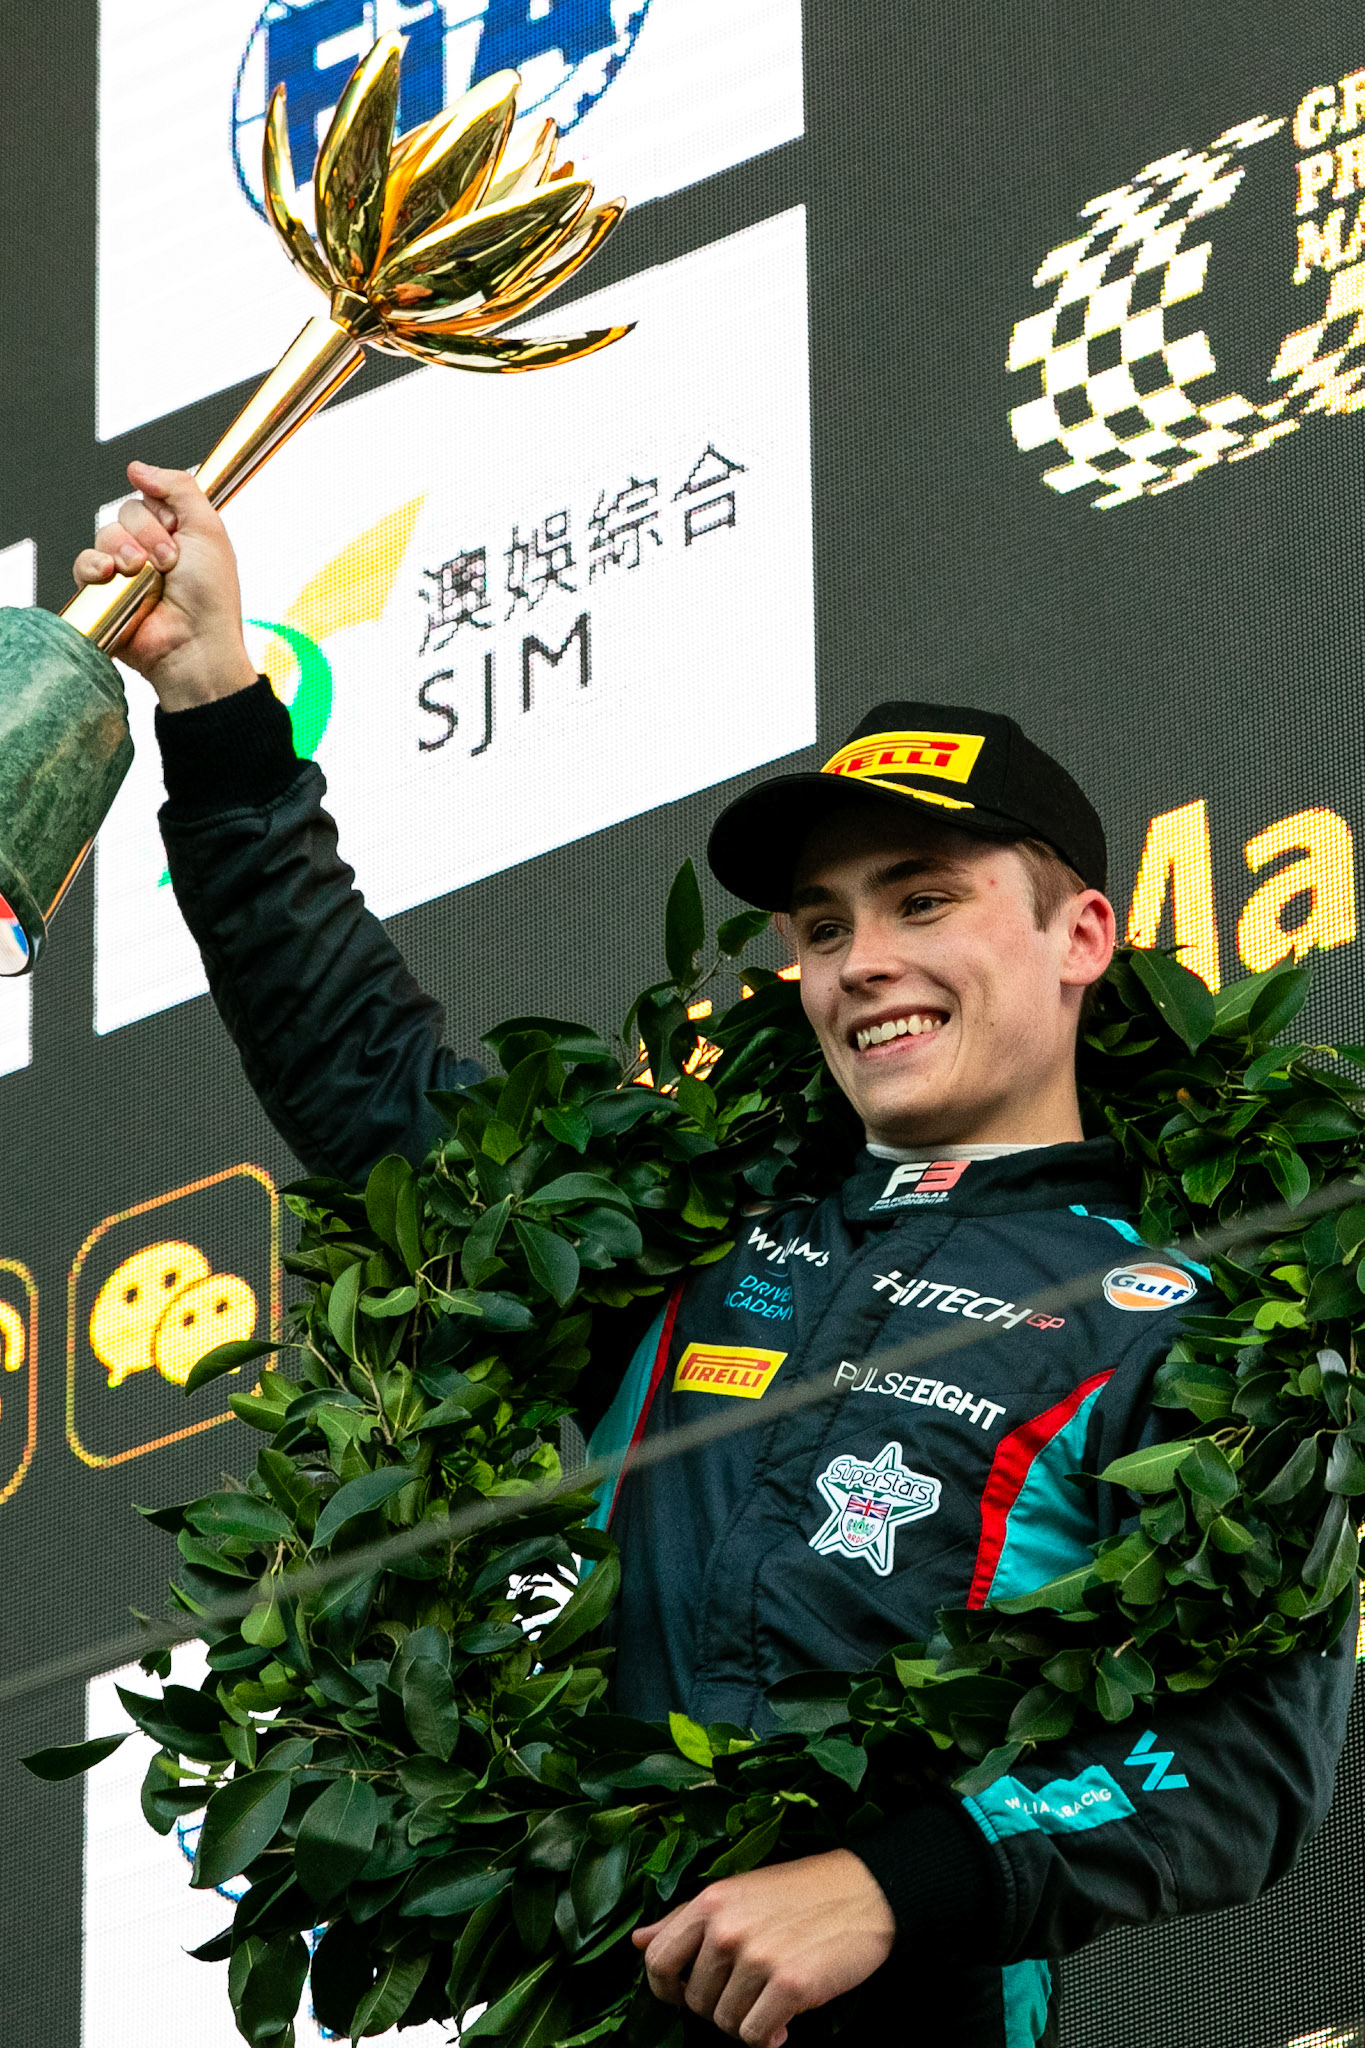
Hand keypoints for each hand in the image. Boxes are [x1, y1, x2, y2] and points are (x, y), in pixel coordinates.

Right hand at [71, 461, 257, 710]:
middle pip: (127, 512)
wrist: (194, 645)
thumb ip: (179, 488)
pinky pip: (84, 562)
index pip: (151, 497)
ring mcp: (125, 571)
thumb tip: (137, 467)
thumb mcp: (208, 529)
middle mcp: (149, 549)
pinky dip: (96, 566)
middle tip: (169, 563)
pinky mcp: (104, 593)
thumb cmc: (210, 596)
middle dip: (148, 534)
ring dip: (125, 550)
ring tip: (146, 577)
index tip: (180, 532)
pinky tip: (112, 577)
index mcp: (176, 533)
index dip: (163, 511)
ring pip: (105, 533)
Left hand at [631, 1849, 895, 2047]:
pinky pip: (755, 2035)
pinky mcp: (789, 1985)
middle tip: (751, 1991)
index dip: (665, 1989)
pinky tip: (786, 2021)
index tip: (683, 1995)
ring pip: (726, 2023)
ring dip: (749, 2021)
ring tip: (772, 1999)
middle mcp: (728, 1928)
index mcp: (711, 1902)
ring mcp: (757, 1957)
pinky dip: (770, 2036)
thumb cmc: (800, 1893)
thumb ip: (687, 1919)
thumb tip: (639, 1941)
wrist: (865, 1892)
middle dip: (720, 2006)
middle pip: (695, 2001)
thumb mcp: (739, 1892)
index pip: (657, 1960)